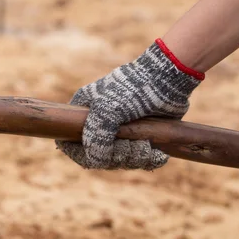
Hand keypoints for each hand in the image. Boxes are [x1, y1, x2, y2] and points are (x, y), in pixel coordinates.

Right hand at [56, 39, 202, 170]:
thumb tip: (95, 161)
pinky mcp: (142, 137)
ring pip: (121, 160)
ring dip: (135, 158)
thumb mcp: (107, 109)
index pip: (71, 143)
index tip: (98, 156)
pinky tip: (159, 155)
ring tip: (148, 145)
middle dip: (117, 156)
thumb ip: (96, 136)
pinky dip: (150, 160)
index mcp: (83, 115)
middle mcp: (100, 125)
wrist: (167, 77)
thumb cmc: (132, 89)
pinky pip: (141, 160)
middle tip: (133, 146)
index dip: (82, 154)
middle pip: (99, 156)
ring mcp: (122, 132)